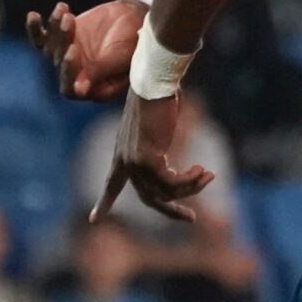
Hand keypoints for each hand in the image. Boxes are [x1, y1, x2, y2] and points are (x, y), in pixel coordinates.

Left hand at [26, 0, 142, 100]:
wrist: (132, 16)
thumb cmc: (133, 40)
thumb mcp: (119, 56)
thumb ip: (100, 71)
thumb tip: (80, 91)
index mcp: (94, 87)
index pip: (71, 89)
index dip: (68, 72)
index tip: (74, 49)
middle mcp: (78, 76)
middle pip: (59, 65)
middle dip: (63, 42)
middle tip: (71, 23)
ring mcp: (68, 57)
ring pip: (50, 48)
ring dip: (56, 29)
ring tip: (68, 13)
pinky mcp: (61, 40)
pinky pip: (40, 38)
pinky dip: (35, 28)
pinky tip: (34, 15)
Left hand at [92, 91, 213, 225]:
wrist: (154, 81)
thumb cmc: (160, 96)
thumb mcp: (159, 126)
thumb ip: (164, 146)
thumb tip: (178, 155)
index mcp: (122, 153)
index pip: (111, 184)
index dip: (103, 203)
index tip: (93, 220)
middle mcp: (125, 160)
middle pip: (148, 198)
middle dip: (172, 210)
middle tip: (192, 218)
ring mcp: (135, 161)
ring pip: (165, 191)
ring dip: (191, 187)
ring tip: (208, 175)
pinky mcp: (148, 158)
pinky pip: (172, 182)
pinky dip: (191, 180)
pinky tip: (203, 171)